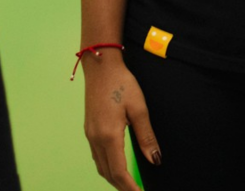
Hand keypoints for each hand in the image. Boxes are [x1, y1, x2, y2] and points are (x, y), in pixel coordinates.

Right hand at [83, 52, 160, 189]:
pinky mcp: (89, 129)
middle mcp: (96, 139)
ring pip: (101, 166)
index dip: (130, 188)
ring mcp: (90, 135)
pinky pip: (97, 157)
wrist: (100, 67)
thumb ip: (147, 136)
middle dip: (122, 187)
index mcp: (109, 136)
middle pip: (108, 173)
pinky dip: (107, 167)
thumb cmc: (122, 83)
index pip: (119, 172)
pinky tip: (116, 166)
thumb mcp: (139, 108)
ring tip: (129, 184)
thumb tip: (156, 159)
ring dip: (114, 179)